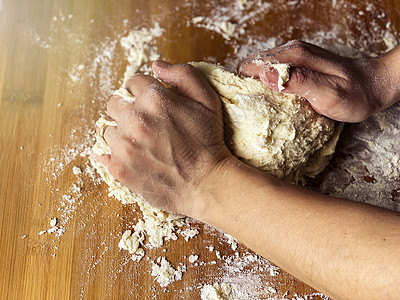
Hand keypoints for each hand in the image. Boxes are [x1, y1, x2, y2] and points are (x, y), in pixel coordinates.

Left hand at [93, 61, 231, 214]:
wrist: (207, 184)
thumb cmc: (209, 142)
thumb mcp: (208, 100)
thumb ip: (183, 75)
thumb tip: (156, 65)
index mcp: (154, 99)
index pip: (131, 83)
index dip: (142, 92)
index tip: (150, 104)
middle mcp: (134, 120)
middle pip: (114, 103)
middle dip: (127, 109)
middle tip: (144, 123)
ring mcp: (123, 146)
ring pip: (107, 128)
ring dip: (120, 132)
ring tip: (139, 143)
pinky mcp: (118, 168)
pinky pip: (100, 152)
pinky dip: (110, 152)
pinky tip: (127, 155)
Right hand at [238, 40, 393, 122]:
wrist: (374, 86)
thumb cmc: (354, 95)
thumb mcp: (328, 93)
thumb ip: (299, 82)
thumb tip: (266, 75)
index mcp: (294, 56)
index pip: (252, 65)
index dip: (242, 84)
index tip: (241, 104)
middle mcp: (290, 51)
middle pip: (252, 66)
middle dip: (246, 85)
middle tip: (248, 109)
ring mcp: (293, 56)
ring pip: (261, 69)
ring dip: (256, 86)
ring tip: (257, 107)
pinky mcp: (297, 64)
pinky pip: (272, 73)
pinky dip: (267, 86)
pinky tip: (272, 100)